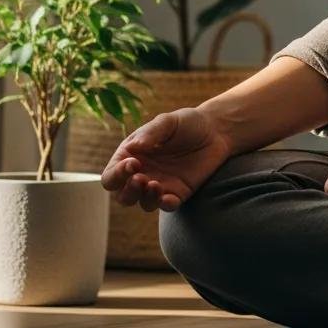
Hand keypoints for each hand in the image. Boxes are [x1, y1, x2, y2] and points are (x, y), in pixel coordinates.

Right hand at [100, 107, 234, 212]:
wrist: (215, 131)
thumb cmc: (186, 122)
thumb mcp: (167, 122)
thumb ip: (150, 133)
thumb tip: (133, 148)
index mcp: (132, 155)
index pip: (112, 175)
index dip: (116, 174)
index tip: (133, 164)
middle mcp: (143, 173)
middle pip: (122, 195)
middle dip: (128, 191)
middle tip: (142, 178)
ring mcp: (160, 185)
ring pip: (142, 203)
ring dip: (145, 198)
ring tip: (156, 185)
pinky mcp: (179, 193)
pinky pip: (167, 206)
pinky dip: (165, 205)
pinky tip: (169, 197)